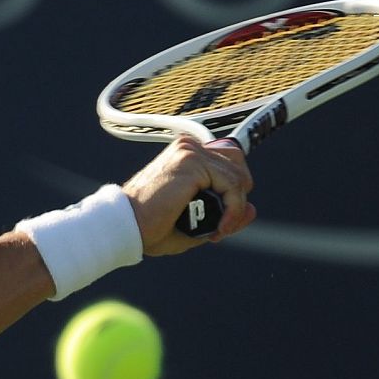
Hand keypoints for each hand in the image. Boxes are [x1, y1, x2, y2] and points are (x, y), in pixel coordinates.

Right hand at [121, 136, 255, 255]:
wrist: (125, 226)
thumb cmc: (150, 227)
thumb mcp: (195, 222)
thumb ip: (225, 214)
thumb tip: (253, 209)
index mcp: (184, 154)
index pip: (228, 161)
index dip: (233, 192)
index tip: (221, 222)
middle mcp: (188, 147)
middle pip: (238, 162)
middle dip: (239, 196)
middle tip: (224, 224)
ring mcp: (190, 152)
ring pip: (238, 177)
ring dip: (236, 209)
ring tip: (219, 231)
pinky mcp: (192, 163)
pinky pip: (231, 186)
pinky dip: (232, 210)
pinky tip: (219, 228)